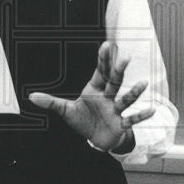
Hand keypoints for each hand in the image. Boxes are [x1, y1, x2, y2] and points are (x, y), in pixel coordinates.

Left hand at [28, 41, 154, 152]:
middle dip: (119, 70)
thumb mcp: (65, 111)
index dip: (103, 59)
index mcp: (95, 89)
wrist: (95, 139)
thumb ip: (50, 102)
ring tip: (144, 83)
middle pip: (114, 81)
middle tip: (125, 57)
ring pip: (125, 99)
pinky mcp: (120, 124)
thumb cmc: (83, 120)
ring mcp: (115, 110)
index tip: (107, 45)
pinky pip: (131, 119)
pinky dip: (141, 116)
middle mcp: (107, 97)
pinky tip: (152, 110)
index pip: (100, 71)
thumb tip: (31, 96)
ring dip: (134, 92)